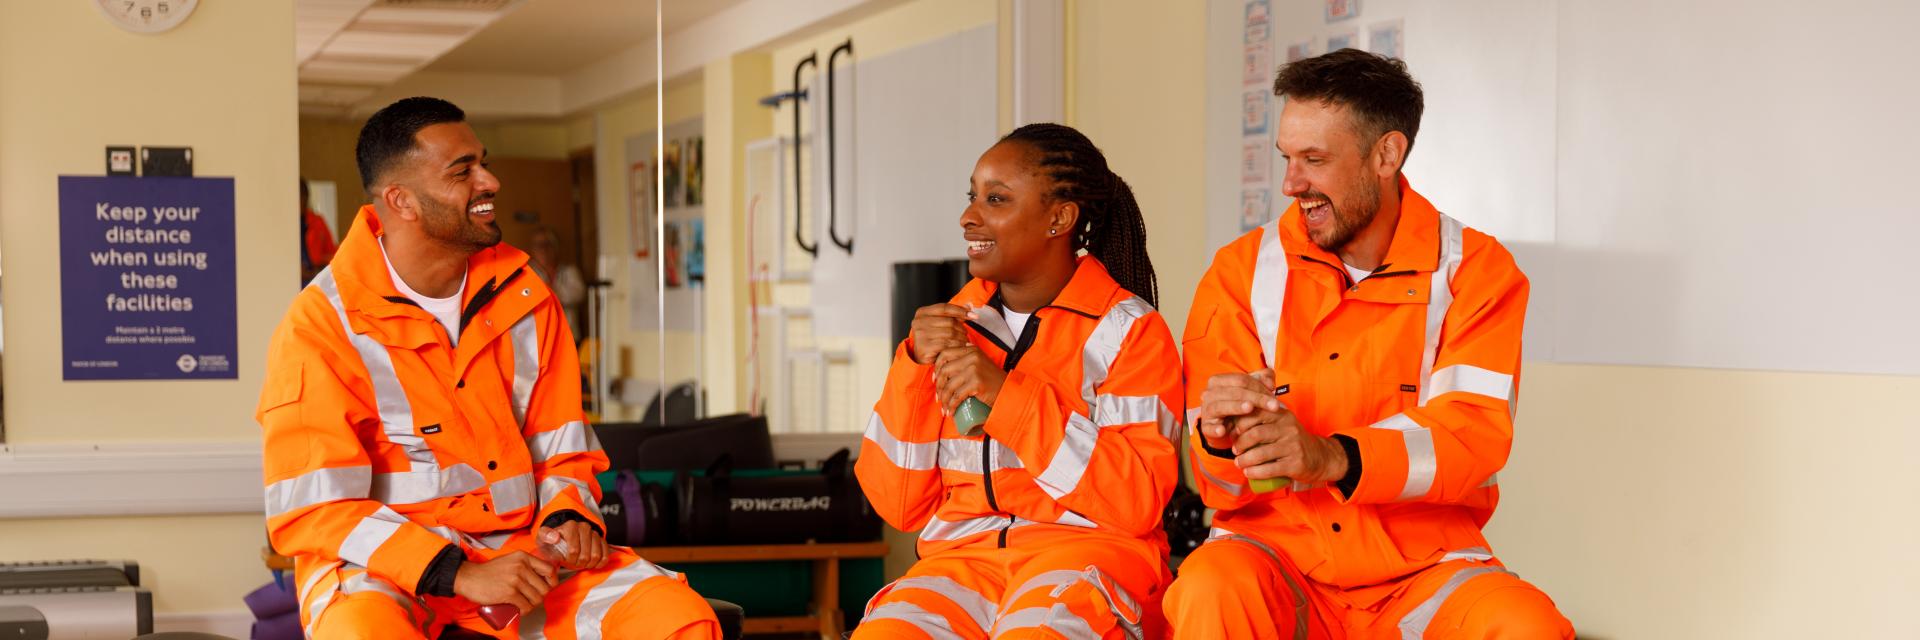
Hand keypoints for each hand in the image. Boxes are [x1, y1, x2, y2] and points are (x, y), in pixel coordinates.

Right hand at [453, 551, 557, 613]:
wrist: (469, 577)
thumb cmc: (489, 571)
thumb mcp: (510, 560)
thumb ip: (525, 565)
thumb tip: (541, 576)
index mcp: (524, 557)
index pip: (549, 569)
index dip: (551, 581)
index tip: (547, 587)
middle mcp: (522, 566)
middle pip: (544, 587)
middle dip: (540, 596)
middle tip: (531, 598)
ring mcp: (516, 580)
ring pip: (537, 598)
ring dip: (532, 605)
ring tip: (525, 604)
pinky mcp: (509, 593)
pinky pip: (526, 606)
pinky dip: (525, 611)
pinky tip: (520, 610)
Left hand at [539, 521, 608, 569]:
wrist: (563, 537)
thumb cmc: (553, 541)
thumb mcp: (543, 538)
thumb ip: (545, 536)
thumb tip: (555, 537)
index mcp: (570, 526)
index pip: (574, 550)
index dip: (569, 560)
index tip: (564, 560)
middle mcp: (584, 527)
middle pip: (586, 555)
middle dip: (578, 563)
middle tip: (573, 563)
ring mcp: (594, 533)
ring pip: (596, 555)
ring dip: (588, 564)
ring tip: (581, 563)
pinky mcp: (602, 540)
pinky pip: (606, 554)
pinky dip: (600, 562)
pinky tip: (593, 564)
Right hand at [909, 304, 975, 364]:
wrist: (919, 356)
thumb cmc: (932, 337)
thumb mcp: (939, 323)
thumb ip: (953, 314)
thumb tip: (969, 305)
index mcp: (922, 313)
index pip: (945, 307)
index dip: (961, 310)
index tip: (974, 315)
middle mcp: (919, 322)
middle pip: (950, 322)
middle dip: (962, 328)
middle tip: (965, 334)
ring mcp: (921, 335)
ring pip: (951, 334)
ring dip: (961, 338)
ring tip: (963, 341)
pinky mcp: (925, 348)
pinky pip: (948, 345)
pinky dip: (957, 346)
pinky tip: (960, 348)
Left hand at [933, 345, 1005, 415]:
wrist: (1008, 391)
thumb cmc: (993, 380)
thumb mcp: (981, 361)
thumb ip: (970, 354)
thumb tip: (956, 351)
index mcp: (970, 350)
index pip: (944, 354)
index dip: (936, 368)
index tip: (936, 380)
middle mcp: (972, 357)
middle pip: (944, 370)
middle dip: (939, 387)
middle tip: (940, 398)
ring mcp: (974, 369)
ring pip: (949, 386)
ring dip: (944, 400)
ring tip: (945, 407)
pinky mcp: (976, 383)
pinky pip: (957, 396)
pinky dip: (951, 406)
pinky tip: (951, 411)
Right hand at [1197, 370, 1283, 450]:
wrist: (1224, 425)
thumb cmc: (1239, 404)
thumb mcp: (1251, 389)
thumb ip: (1263, 379)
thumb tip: (1270, 383)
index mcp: (1218, 381)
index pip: (1241, 380)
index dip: (1259, 386)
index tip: (1275, 395)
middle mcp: (1209, 394)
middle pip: (1234, 392)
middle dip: (1256, 398)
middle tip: (1274, 406)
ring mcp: (1206, 410)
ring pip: (1220, 406)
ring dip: (1235, 407)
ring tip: (1250, 408)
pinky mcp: (1205, 427)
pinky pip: (1208, 427)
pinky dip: (1214, 428)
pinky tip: (1223, 430)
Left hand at [1229, 406, 1348, 483]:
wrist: (1320, 457)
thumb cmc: (1292, 441)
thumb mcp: (1282, 425)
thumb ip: (1263, 420)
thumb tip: (1231, 424)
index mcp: (1282, 415)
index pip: (1256, 414)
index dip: (1240, 424)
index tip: (1233, 433)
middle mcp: (1288, 428)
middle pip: (1256, 433)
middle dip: (1240, 444)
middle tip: (1235, 451)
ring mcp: (1293, 446)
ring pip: (1261, 453)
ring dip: (1245, 460)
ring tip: (1239, 464)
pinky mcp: (1296, 463)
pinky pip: (1270, 469)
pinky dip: (1255, 472)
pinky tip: (1248, 473)